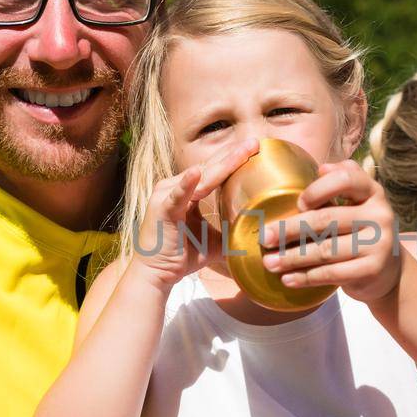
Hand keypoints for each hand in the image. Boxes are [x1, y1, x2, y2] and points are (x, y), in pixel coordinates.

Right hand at [130, 139, 257, 289]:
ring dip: (222, 165)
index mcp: (187, 191)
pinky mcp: (162, 209)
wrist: (157, 275)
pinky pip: (177, 196)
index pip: (215, 171)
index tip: (257, 148)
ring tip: (241, 151)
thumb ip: (231, 232)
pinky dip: (187, 184)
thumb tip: (259, 235)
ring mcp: (167, 196)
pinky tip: (196, 173)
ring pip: (201, 178)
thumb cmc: (182, 255)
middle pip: (210, 168)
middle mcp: (175, 187)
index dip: (235, 159)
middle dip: (234, 155)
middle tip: (255, 142)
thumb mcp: (214, 241)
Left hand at [261, 159, 400, 302]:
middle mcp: (380, 215)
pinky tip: (287, 279)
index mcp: (373, 191)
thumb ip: (340, 182)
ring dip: (292, 258)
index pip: (346, 179)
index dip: (318, 189)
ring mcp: (379, 244)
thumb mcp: (358, 202)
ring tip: (269, 262)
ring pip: (325, 250)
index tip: (298, 204)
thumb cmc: (360, 230)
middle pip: (326, 219)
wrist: (389, 271)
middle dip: (290, 229)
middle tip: (264, 238)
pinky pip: (332, 274)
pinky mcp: (373, 269)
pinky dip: (306, 278)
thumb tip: (320, 168)